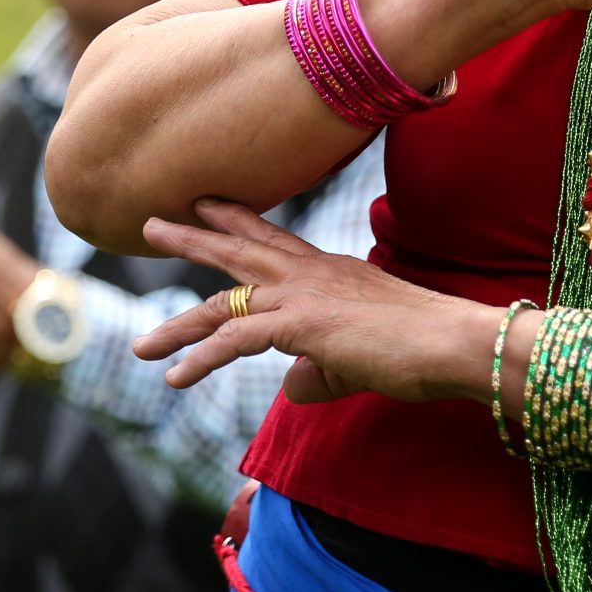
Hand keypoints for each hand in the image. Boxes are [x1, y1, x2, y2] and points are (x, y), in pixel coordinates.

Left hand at [133, 200, 487, 404]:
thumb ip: (317, 369)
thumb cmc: (420, 347)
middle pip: (238, 249)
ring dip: (178, 325)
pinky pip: (234, 340)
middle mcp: (309, 273)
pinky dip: (201, 359)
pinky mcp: (298, 325)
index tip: (207, 205)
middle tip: (152, 223)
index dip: (237, 221)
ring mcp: (301, 295)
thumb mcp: (357, 357)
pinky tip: (176, 378)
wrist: (449, 341)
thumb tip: (289, 386)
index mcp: (327, 270)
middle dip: (192, 237)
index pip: (273, 240)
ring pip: (224, 301)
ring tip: (141, 344)